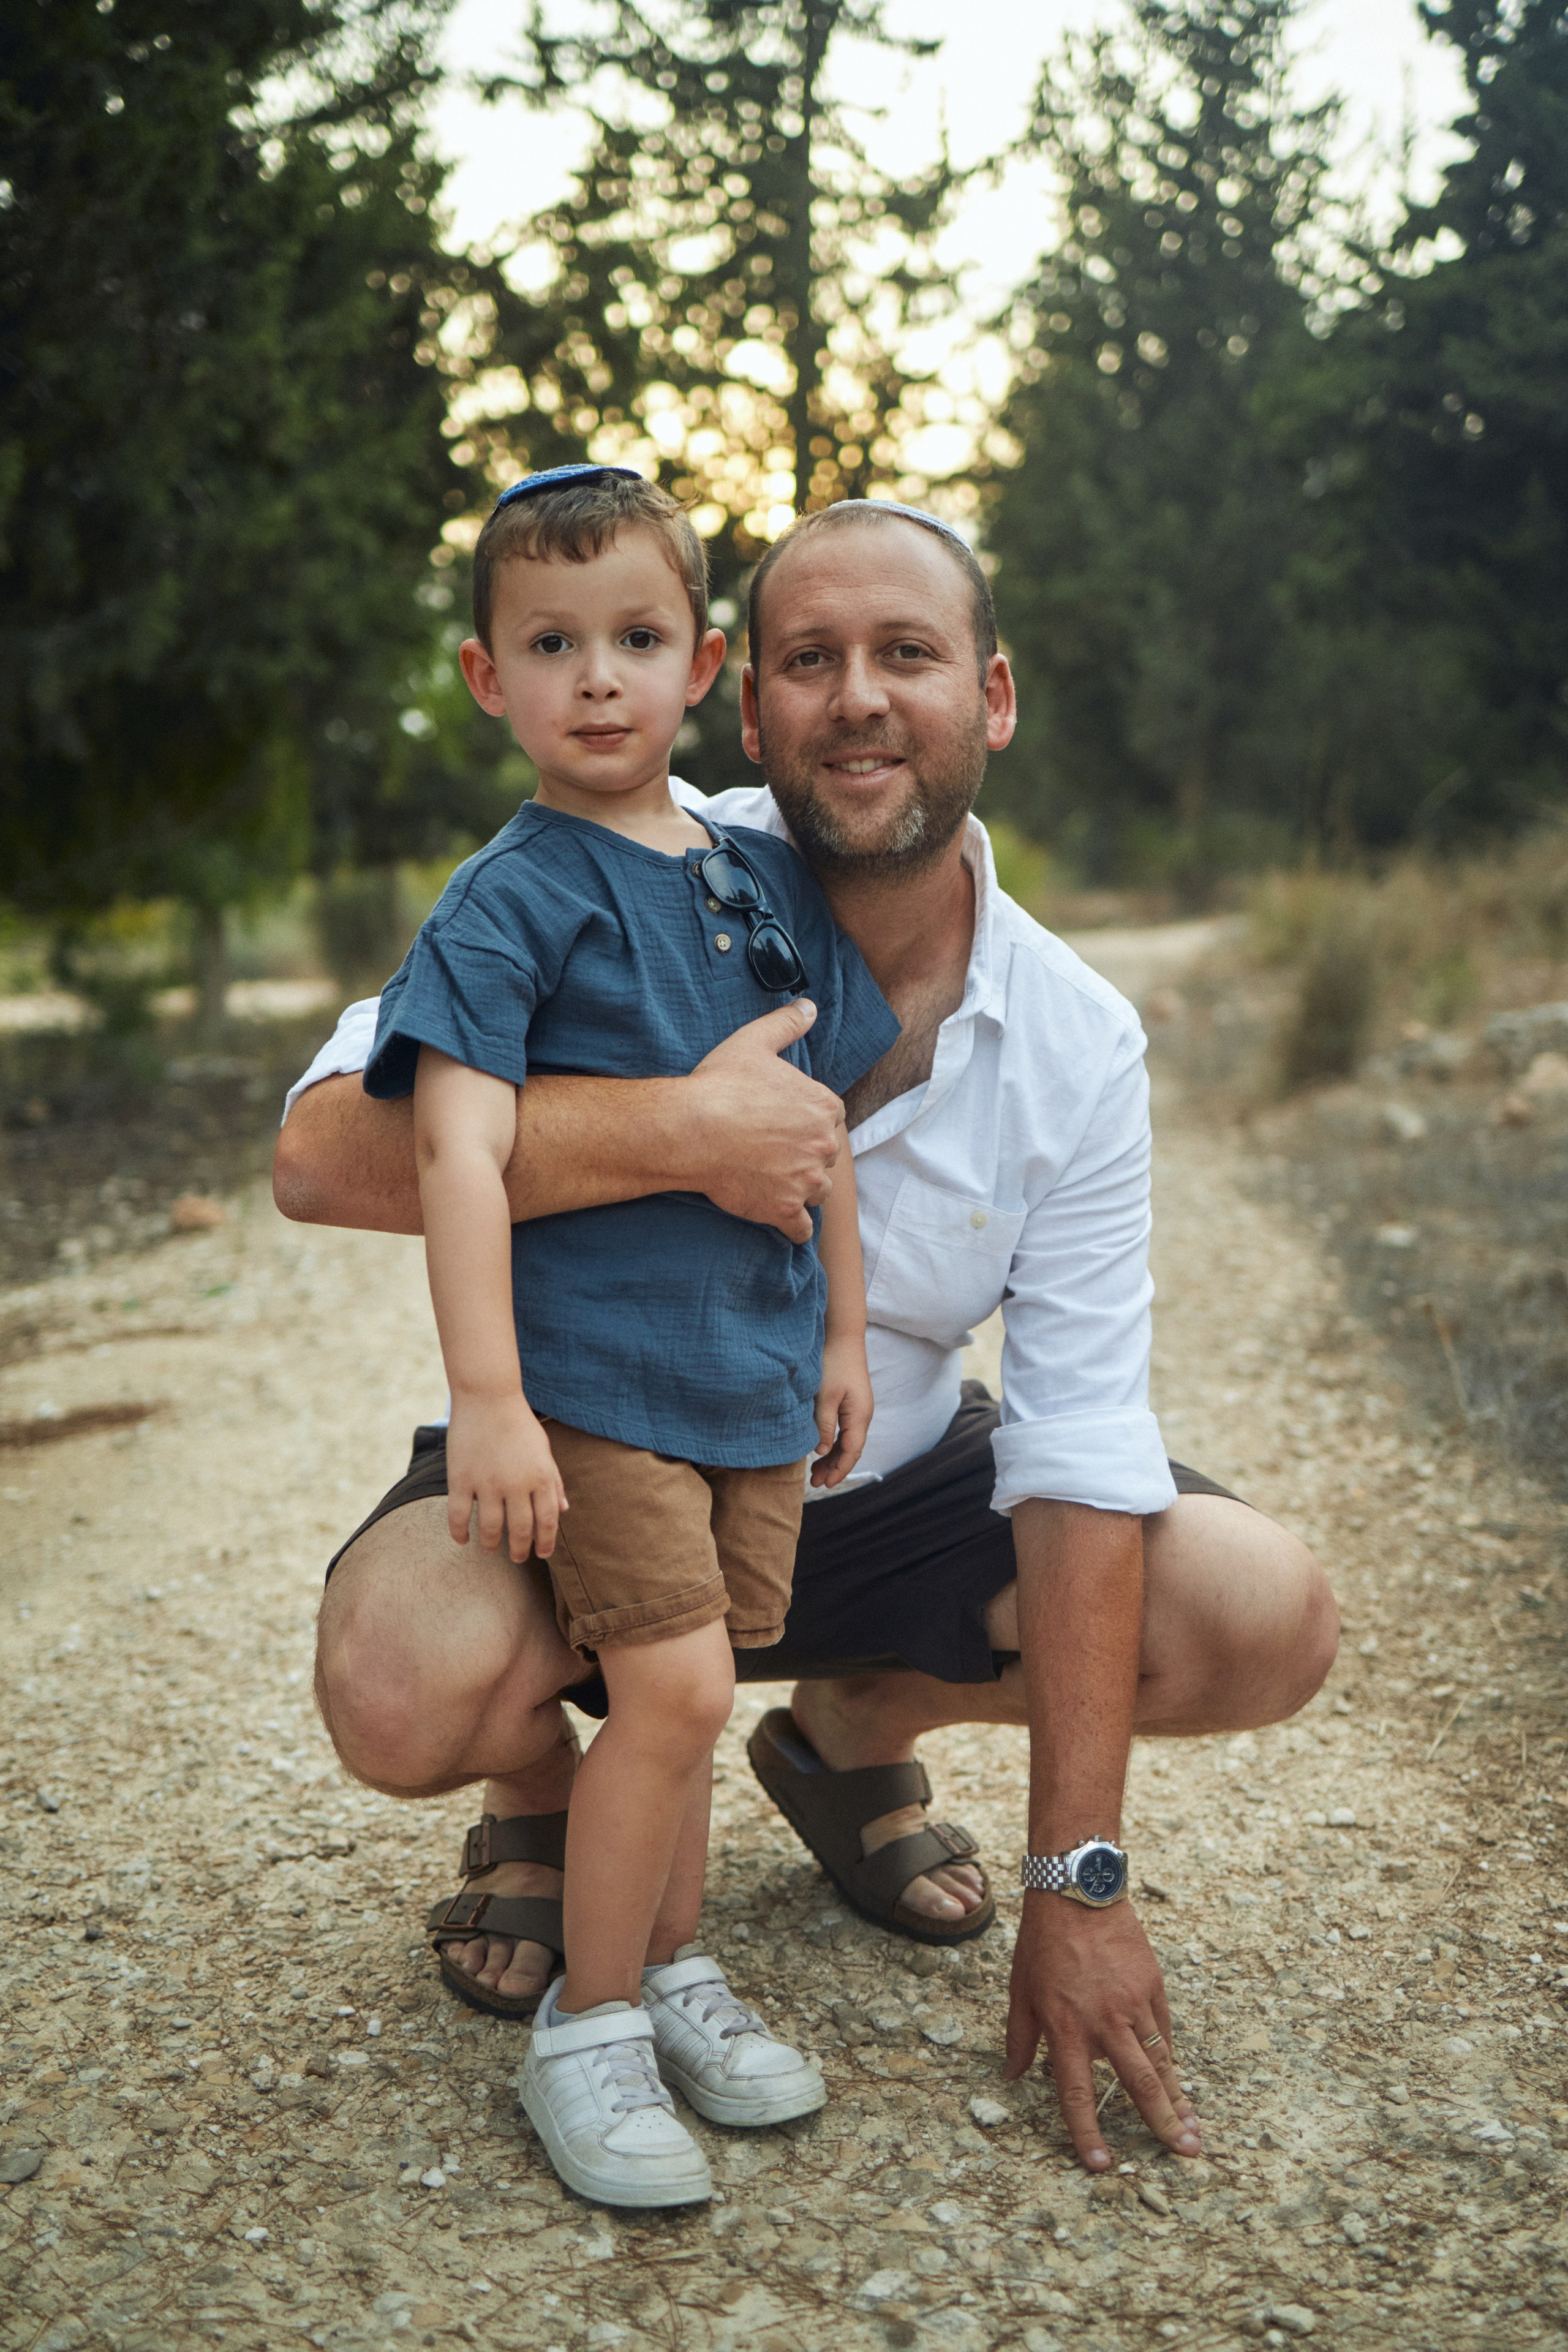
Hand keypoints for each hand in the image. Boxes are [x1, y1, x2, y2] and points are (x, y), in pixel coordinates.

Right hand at [446, 1394, 566, 1562]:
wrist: (488, 1396)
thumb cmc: (519, 1423)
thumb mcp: (544, 1450)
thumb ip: (554, 1481)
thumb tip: (563, 1510)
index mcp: (541, 1476)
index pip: (548, 1520)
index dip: (546, 1542)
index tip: (542, 1554)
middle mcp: (516, 1484)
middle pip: (520, 1529)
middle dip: (520, 1550)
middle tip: (517, 1558)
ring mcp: (487, 1483)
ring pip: (490, 1528)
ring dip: (491, 1544)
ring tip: (490, 1548)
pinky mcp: (461, 1479)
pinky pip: (459, 1515)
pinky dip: (459, 1533)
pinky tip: (462, 1539)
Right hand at [686, 1001, 843, 1241]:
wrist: (691, 1130)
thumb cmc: (721, 1085)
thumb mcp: (754, 1042)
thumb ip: (787, 1024)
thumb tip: (809, 1006)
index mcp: (822, 1107)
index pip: (831, 1118)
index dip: (808, 1121)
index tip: (785, 1124)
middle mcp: (822, 1146)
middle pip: (825, 1156)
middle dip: (806, 1155)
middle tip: (774, 1152)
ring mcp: (806, 1181)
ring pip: (819, 1191)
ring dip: (802, 1188)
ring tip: (775, 1182)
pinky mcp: (785, 1211)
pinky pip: (801, 1228)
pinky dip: (793, 1226)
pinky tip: (779, 1218)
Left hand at [810, 1331, 872, 1487]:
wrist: (843, 1336)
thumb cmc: (833, 1364)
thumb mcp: (824, 1397)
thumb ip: (823, 1425)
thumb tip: (821, 1451)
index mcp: (859, 1416)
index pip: (851, 1452)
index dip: (838, 1470)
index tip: (824, 1484)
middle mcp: (862, 1415)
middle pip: (850, 1450)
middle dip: (834, 1468)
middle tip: (814, 1483)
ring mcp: (858, 1408)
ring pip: (847, 1441)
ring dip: (832, 1456)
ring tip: (814, 1471)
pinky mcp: (851, 1402)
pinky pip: (844, 1430)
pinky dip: (832, 1442)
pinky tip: (820, 1447)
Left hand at [1004, 1895, 1200, 2169]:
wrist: (1077, 1892)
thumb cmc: (1043, 1943)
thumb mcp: (1020, 1992)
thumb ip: (1018, 2039)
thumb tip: (1010, 2076)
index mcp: (1065, 2027)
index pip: (1077, 2092)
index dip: (1088, 2132)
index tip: (1102, 2165)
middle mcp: (1103, 2021)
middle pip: (1138, 2083)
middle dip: (1163, 2122)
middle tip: (1186, 2154)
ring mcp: (1133, 2003)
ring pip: (1161, 2061)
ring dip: (1179, 2098)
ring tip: (1195, 2130)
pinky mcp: (1152, 1986)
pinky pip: (1164, 2031)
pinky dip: (1171, 2058)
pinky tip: (1179, 2080)